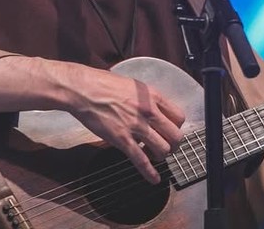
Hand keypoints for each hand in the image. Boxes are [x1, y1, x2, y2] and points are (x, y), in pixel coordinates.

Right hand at [63, 64, 184, 184]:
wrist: (84, 90)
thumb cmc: (103, 84)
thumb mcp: (133, 85)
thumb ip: (147, 98)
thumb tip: (153, 109)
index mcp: (152, 96)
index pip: (179, 116)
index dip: (177, 127)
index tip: (171, 130)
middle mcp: (148, 111)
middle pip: (175, 135)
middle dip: (173, 144)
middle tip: (168, 146)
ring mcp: (136, 127)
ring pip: (163, 149)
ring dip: (161, 155)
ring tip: (155, 155)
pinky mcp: (122, 140)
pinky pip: (141, 160)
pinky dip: (149, 173)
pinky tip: (154, 179)